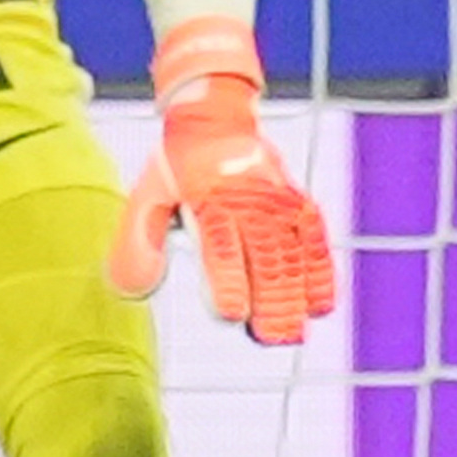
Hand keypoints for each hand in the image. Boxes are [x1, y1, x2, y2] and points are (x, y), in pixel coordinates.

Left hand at [107, 19, 336, 344]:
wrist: (215, 118)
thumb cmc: (174, 168)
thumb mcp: (146, 196)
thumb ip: (138, 242)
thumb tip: (135, 290)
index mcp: (207, 201)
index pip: (220, 249)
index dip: (228, 282)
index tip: (232, 315)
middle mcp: (249, 203)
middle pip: (263, 260)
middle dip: (268, 303)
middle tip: (268, 338)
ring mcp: (279, 203)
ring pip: (293, 256)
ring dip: (296, 298)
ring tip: (292, 333)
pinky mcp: (299, 204)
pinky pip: (316, 242)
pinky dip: (321, 274)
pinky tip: (321, 305)